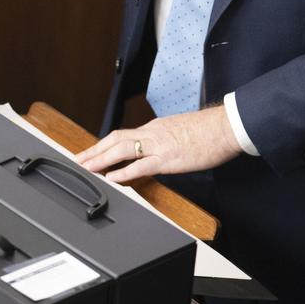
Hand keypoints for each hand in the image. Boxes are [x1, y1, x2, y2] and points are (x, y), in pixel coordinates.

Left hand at [75, 104, 241, 182]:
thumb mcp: (182, 131)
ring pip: (122, 149)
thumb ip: (167, 139)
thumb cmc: (210, 130)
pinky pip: (140, 165)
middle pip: (115, 139)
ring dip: (100, 158)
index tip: (93, 152)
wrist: (226, 126)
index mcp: (156, 128)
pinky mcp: (168, 158)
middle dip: (95, 150)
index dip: (105, 145)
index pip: (124, 135)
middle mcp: (153, 133)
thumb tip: (161, 147)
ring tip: (85, 167)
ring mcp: (159, 145)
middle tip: (78, 159)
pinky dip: (122, 171)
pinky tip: (110, 177)